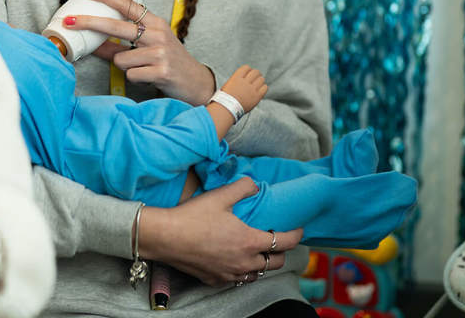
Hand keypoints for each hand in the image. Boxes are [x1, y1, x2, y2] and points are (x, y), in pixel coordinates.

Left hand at [65, 0, 215, 104]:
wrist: (196, 82)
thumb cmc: (168, 61)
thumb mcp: (149, 47)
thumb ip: (122, 45)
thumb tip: (92, 45)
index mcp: (155, 23)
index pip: (127, 5)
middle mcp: (158, 34)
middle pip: (116, 26)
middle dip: (89, 23)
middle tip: (69, 22)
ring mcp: (160, 53)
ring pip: (120, 58)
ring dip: (124, 66)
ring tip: (141, 68)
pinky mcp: (161, 71)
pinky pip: (130, 74)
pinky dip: (135, 78)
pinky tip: (149, 78)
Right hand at [138, 177, 302, 286]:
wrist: (165, 237)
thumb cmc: (192, 216)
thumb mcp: (220, 195)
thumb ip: (243, 187)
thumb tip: (255, 185)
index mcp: (249, 241)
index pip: (284, 242)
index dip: (296, 235)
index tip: (299, 229)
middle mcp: (244, 262)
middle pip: (275, 263)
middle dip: (281, 251)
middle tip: (276, 239)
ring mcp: (229, 274)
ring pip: (257, 274)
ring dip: (261, 263)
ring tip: (257, 251)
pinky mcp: (215, 279)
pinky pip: (237, 280)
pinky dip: (242, 271)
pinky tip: (235, 261)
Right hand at [221, 65, 267, 111]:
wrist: (227, 109)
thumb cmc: (225, 98)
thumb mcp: (228, 84)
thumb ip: (237, 79)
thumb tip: (245, 77)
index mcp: (236, 77)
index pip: (246, 67)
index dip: (248, 70)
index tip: (248, 74)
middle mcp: (245, 82)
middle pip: (255, 72)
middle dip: (255, 74)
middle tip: (254, 79)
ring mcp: (251, 89)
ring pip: (261, 79)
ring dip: (259, 81)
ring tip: (257, 85)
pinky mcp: (257, 96)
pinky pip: (265, 87)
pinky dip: (263, 87)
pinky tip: (259, 90)